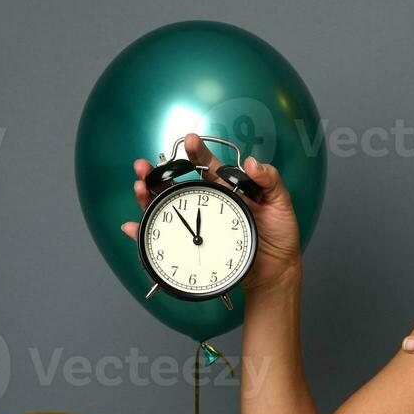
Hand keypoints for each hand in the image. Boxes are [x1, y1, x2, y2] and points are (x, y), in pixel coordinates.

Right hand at [120, 132, 302, 292]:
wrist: (276, 271)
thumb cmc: (279, 236)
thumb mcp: (281, 204)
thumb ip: (270, 180)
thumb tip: (252, 162)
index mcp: (226, 189)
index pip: (206, 166)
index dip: (195, 153)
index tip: (189, 142)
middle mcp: (208, 203)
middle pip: (176, 184)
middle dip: (157, 173)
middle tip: (145, 166)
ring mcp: (198, 226)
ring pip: (165, 207)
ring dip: (147, 197)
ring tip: (139, 187)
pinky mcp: (192, 247)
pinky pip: (163, 238)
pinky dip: (144, 233)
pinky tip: (132, 226)